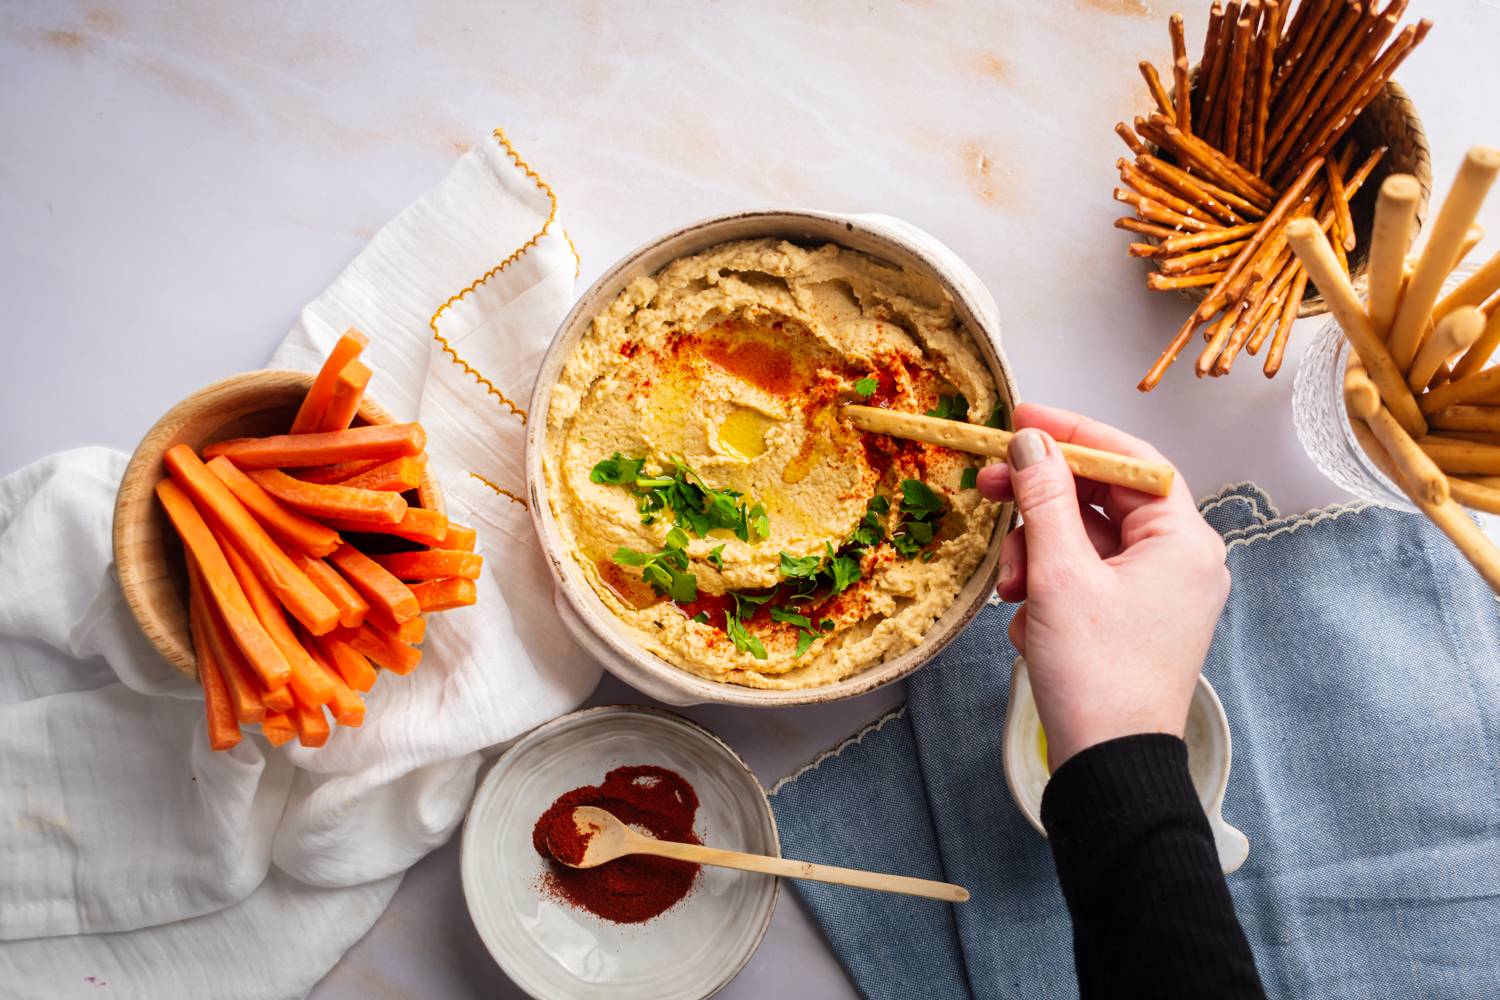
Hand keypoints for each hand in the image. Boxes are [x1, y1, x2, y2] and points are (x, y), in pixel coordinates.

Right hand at [977, 403, 1228, 770]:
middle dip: (1042, 500)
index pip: (1129, 459)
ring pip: (1085, 540)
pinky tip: (1026, 618)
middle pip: (1102, 498)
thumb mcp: (1059, 574)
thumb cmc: (1098, 676)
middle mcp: (1180, 561)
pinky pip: (1083, 578)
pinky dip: (1047, 585)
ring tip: (1011, 585)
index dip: (1072, 432)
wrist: (1109, 768)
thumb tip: (1032, 441)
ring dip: (1037, 552)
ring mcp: (1156, 594)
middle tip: (991, 487)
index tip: (1021, 418)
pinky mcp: (1131, 622)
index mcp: (1184, 541)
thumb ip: (1044, 498)